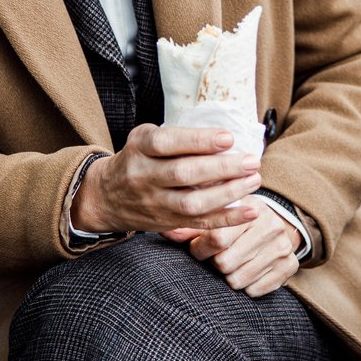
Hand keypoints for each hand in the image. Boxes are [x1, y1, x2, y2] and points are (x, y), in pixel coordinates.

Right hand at [73, 125, 262, 234]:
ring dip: (228, 193)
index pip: (167, 143)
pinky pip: (199, 223)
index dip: (198, 141)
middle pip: (183, 174)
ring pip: (192, 203)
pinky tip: (250, 211)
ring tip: (253, 181)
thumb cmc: (138, 159)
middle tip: (252, 161)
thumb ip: (177, 136)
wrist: (106, 196)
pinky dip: (228, 219)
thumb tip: (226, 137)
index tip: (229, 138)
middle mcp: (143, 176)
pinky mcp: (167, 222)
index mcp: (139, 148)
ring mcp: (154, 203)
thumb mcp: (145, 138)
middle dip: (222, 168)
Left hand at [164, 196, 302, 297]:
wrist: (278, 224)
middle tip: (219, 257)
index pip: (217, 238)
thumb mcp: (217, 217)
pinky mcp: (290, 266)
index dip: (201, 249)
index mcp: (248, 209)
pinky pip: (255, 290)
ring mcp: (282, 247)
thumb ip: (190, 226)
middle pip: (225, 263)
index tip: (200, 249)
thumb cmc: (237, 223)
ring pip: (238, 280)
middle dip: (216, 264)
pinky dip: (247, 286)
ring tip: (233, 263)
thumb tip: (164, 231)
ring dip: (230, 276)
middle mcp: (269, 226)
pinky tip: (248, 271)